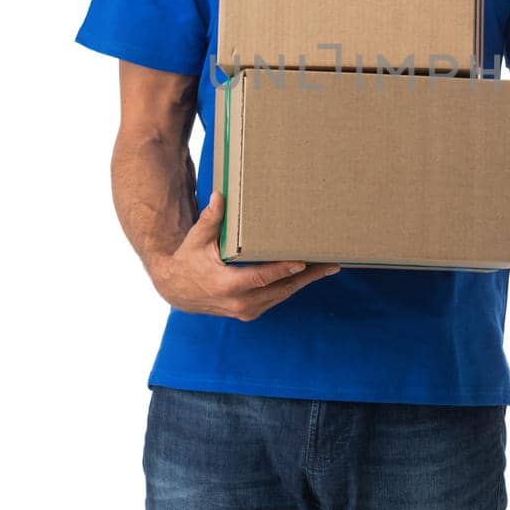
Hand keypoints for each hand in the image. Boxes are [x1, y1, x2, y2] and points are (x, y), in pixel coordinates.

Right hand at [149, 190, 340, 317]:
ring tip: (327, 267)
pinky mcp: (250, 313)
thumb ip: (211, 219)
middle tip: (331, 264)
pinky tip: (308, 275)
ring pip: (282, 295)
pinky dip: (292, 286)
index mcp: (227, 284)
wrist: (178, 290)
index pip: (261, 278)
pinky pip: (276, 298)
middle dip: (307, 276)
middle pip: (280, 289)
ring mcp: (246, 310)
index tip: (303, 263)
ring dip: (304, 282)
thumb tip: (221, 195)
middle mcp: (240, 302)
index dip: (282, 270)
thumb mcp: (197, 239)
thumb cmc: (189, 260)